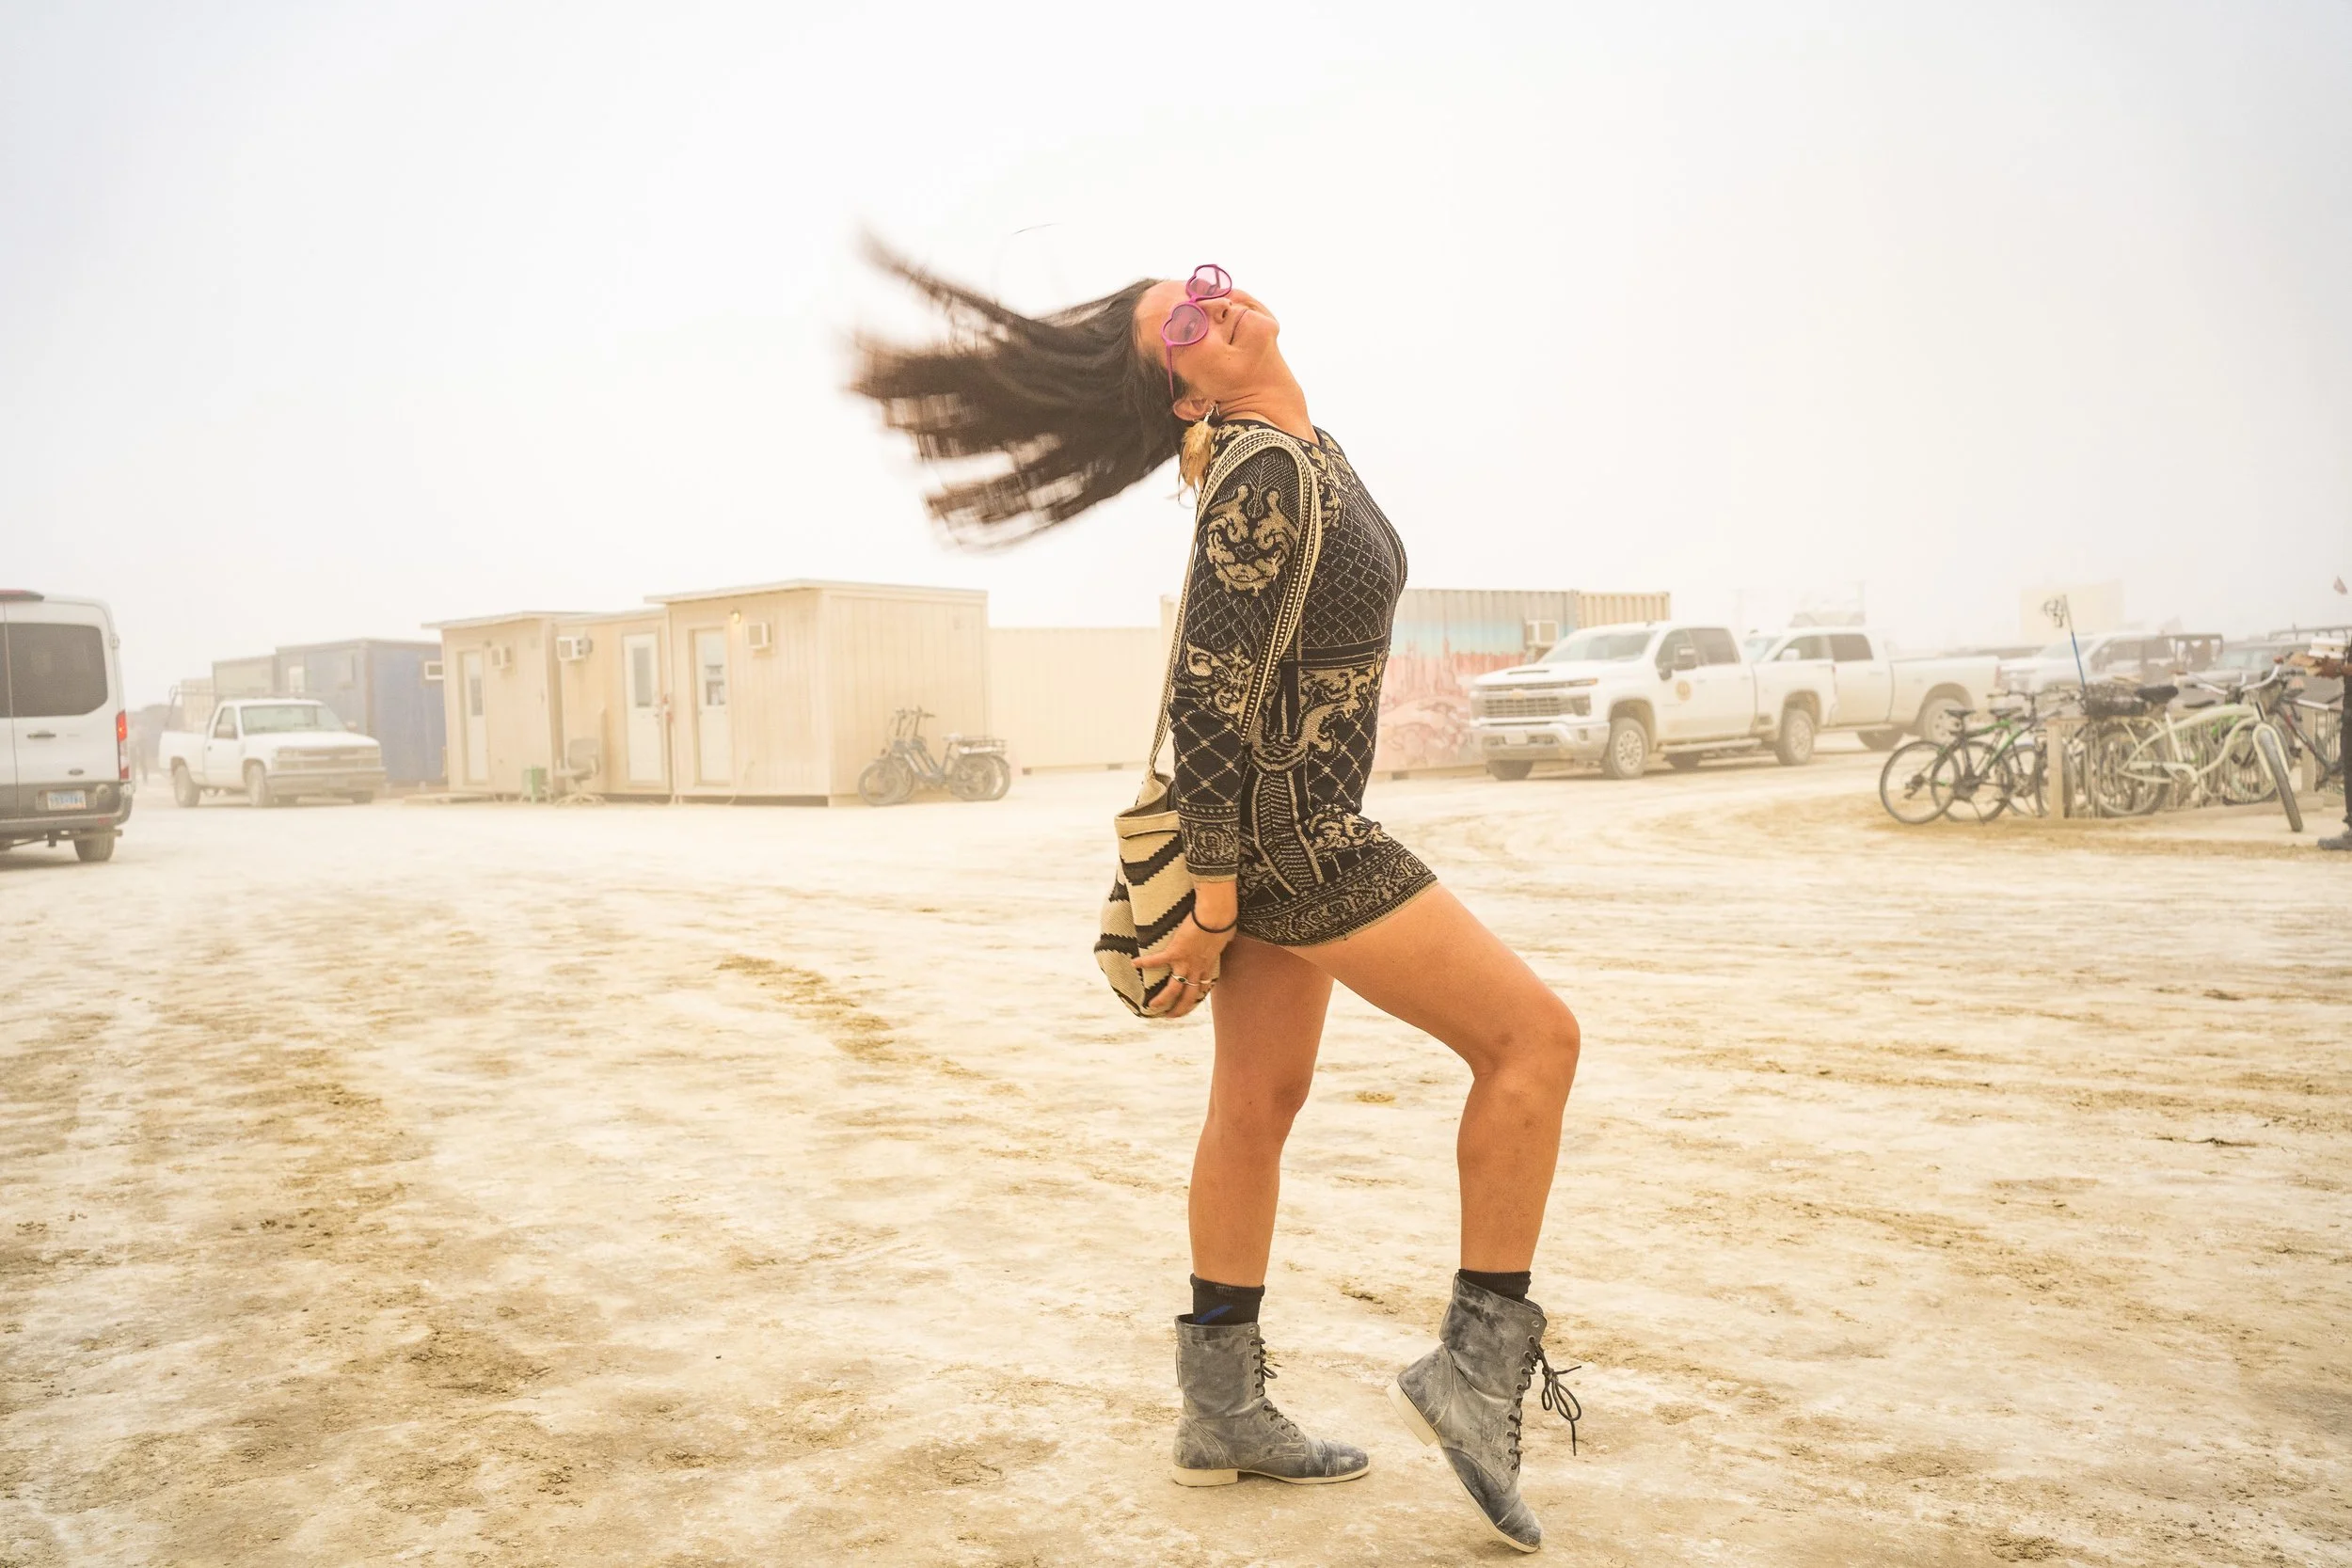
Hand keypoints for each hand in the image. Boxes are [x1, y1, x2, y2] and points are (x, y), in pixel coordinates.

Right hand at [1136, 899, 1235, 1019]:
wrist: (1216, 915)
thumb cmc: (1224, 921)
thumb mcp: (1227, 934)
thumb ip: (1225, 937)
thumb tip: (1229, 932)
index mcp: (1209, 965)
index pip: (1202, 988)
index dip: (1195, 998)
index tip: (1189, 1003)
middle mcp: (1197, 969)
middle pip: (1189, 996)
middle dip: (1179, 1009)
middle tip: (1170, 1015)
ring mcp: (1186, 963)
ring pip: (1173, 989)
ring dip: (1162, 1000)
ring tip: (1152, 1005)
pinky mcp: (1175, 952)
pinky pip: (1157, 961)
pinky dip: (1144, 962)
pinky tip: (1134, 964)